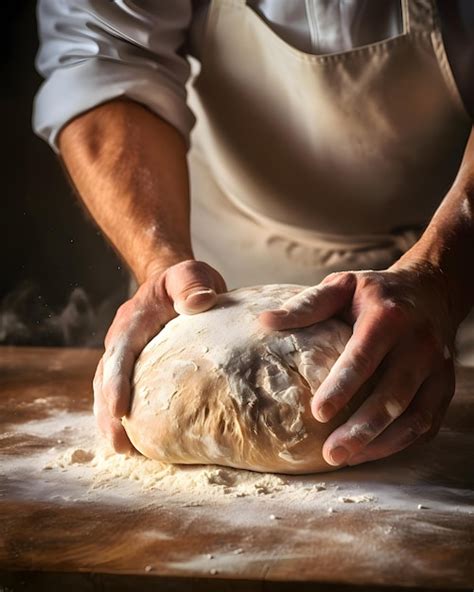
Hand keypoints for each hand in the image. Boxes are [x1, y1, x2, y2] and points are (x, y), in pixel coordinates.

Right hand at [93, 260, 226, 452]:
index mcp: (134, 321)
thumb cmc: (184, 281)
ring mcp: (127, 355)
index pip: (121, 353)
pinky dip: (125, 416)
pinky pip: (125, 392)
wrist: (173, 282)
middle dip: (108, 413)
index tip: (119, 410)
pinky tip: (137, 440)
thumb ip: (192, 282)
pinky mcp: (136, 367)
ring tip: (123, 451)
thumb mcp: (191, 273)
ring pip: (109, 390)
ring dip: (111, 420)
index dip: (117, 382)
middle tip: (119, 445)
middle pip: (106, 379)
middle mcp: (123, 341)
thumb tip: (201, 302)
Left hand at [259, 263, 456, 466]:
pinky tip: (372, 452)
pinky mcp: (444, 387)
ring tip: (347, 460)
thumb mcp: (342, 286)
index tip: (318, 413)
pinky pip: (427, 423)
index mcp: (388, 317)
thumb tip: (264, 322)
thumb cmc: (376, 292)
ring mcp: (438, 368)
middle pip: (393, 395)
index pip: (364, 357)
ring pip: (415, 417)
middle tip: (330, 454)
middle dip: (362, 429)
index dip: (342, 387)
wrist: (431, 290)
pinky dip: (401, 443)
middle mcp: (419, 344)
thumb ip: (306, 306)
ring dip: (381, 443)